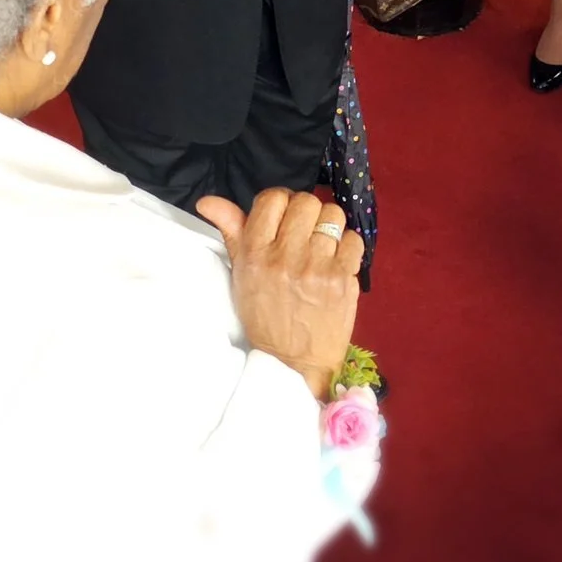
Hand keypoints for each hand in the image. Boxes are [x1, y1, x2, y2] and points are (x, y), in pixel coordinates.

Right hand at [195, 189, 362, 400]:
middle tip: (304, 233)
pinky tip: (336, 261)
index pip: (272, 198)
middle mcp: (284, 256)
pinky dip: (347, 246)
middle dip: (306, 213)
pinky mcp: (342, 278)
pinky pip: (353, 238)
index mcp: (255, 254)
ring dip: (329, 227)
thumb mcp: (240, 276)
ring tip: (322, 246)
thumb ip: (231, 232)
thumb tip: (207, 200)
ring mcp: (316, 266)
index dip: (280, 202)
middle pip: (306, 201)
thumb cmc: (265, 317)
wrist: (294, 363)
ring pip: (332, 215)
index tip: (283, 218)